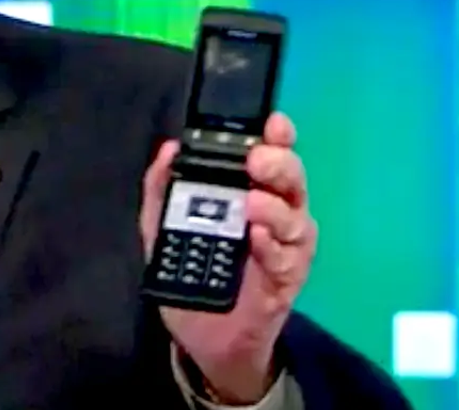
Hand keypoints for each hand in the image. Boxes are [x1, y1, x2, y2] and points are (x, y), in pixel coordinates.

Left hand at [139, 112, 317, 403]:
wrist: (203, 338)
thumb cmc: (193, 276)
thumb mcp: (163, 229)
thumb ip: (162, 189)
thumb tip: (169, 149)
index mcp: (251, 193)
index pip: (271, 157)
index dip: (276, 137)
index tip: (271, 121)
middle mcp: (276, 214)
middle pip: (292, 181)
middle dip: (279, 164)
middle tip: (256, 160)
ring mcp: (285, 248)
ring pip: (296, 218)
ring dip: (275, 207)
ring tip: (252, 203)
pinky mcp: (285, 281)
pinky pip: (286, 259)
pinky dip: (272, 246)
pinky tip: (256, 238)